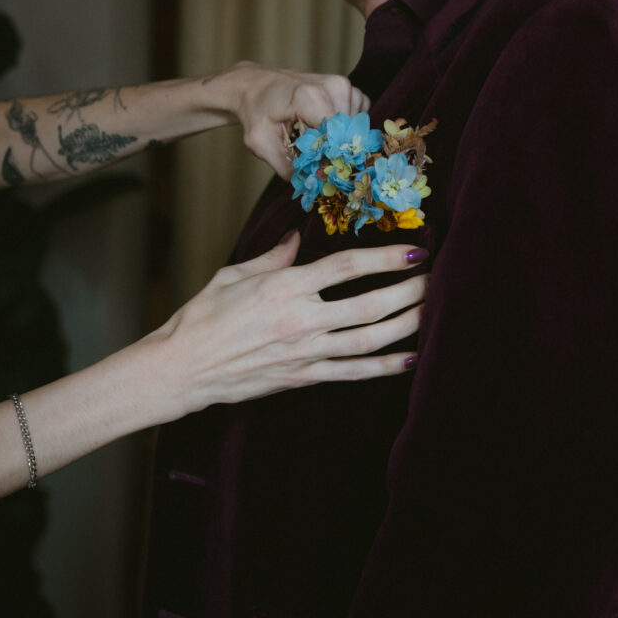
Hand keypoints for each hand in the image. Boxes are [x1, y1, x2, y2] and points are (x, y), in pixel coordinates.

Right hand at [152, 232, 425, 414]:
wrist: (181, 369)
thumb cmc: (201, 318)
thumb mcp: (235, 275)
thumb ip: (275, 257)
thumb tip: (299, 239)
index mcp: (284, 287)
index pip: (346, 267)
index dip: (384, 257)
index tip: (412, 250)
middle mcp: (300, 320)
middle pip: (368, 305)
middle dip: (407, 291)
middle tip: (435, 278)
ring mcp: (305, 353)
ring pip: (368, 340)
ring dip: (405, 325)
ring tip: (432, 311)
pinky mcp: (303, 378)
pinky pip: (352, 373)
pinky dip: (384, 367)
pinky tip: (409, 358)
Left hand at [213, 61, 369, 177]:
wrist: (256, 84)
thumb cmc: (256, 111)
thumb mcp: (260, 143)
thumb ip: (286, 167)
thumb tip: (311, 185)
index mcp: (310, 96)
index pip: (337, 138)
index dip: (330, 159)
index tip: (318, 170)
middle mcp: (333, 87)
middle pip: (347, 134)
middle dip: (333, 150)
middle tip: (313, 157)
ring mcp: (343, 85)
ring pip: (354, 127)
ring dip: (337, 139)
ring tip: (312, 137)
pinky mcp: (348, 88)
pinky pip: (355, 117)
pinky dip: (342, 127)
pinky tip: (322, 126)